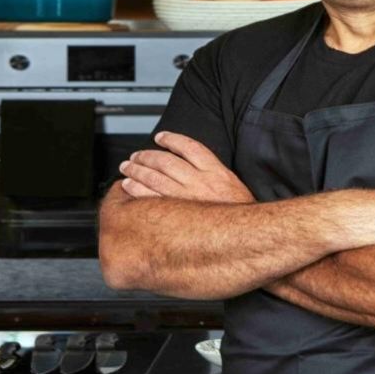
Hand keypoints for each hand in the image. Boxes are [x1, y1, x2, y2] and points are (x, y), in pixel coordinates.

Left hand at [119, 132, 255, 203]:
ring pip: (155, 177)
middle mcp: (200, 182)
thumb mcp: (232, 184)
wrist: (246, 236)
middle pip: (165, 161)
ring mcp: (186, 198)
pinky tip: (128, 187)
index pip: (189, 147)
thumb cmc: (239, 212)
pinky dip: (136, 190)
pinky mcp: (177, 215)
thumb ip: (212, 172)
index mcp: (215, 171)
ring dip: (137, 171)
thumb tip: (190, 164)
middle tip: (135, 156)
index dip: (171, 139)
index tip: (160, 137)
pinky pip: (150, 197)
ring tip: (127, 168)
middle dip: (146, 156)